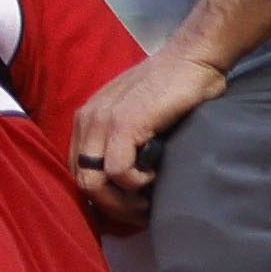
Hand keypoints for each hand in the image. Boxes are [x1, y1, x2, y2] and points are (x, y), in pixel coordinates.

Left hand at [65, 49, 230, 231]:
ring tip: (149, 199)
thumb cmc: (174, 90)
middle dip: (112, 207)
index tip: (130, 207)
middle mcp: (87, 120)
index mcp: (87, 120)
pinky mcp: (123, 124)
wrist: (193, 59)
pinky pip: (117, 172)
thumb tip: (126, 183)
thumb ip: (124, 143)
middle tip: (142, 212)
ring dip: (123, 201)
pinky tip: (155, 172)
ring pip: (93, 183)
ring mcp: (102, 121)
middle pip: (81, 182)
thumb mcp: (138, 118)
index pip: (77, 172)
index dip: (102, 197)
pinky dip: (136, 182)